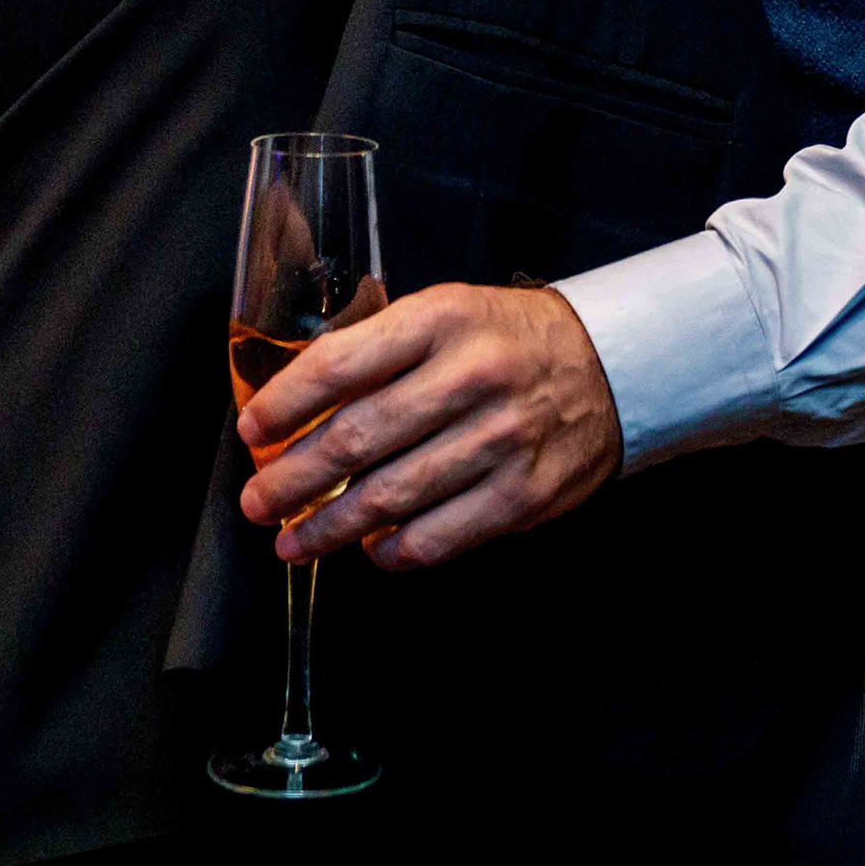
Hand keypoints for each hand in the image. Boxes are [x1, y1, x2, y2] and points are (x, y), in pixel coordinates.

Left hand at [233, 283, 623, 570]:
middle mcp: (471, 376)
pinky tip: (370, 550)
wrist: (612, 364)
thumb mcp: (446, 313)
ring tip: (293, 542)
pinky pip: (439, 537)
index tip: (252, 432)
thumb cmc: (507, 340)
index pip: (340, 364)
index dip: (285, 405)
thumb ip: (378, 350)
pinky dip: (394, 552)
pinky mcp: (524, 494)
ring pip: (391, 498)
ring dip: (329, 528)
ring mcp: (501, 439)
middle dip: (292, 479)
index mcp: (441, 320)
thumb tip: (296, 408)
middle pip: (356, 439)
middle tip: (257, 501)